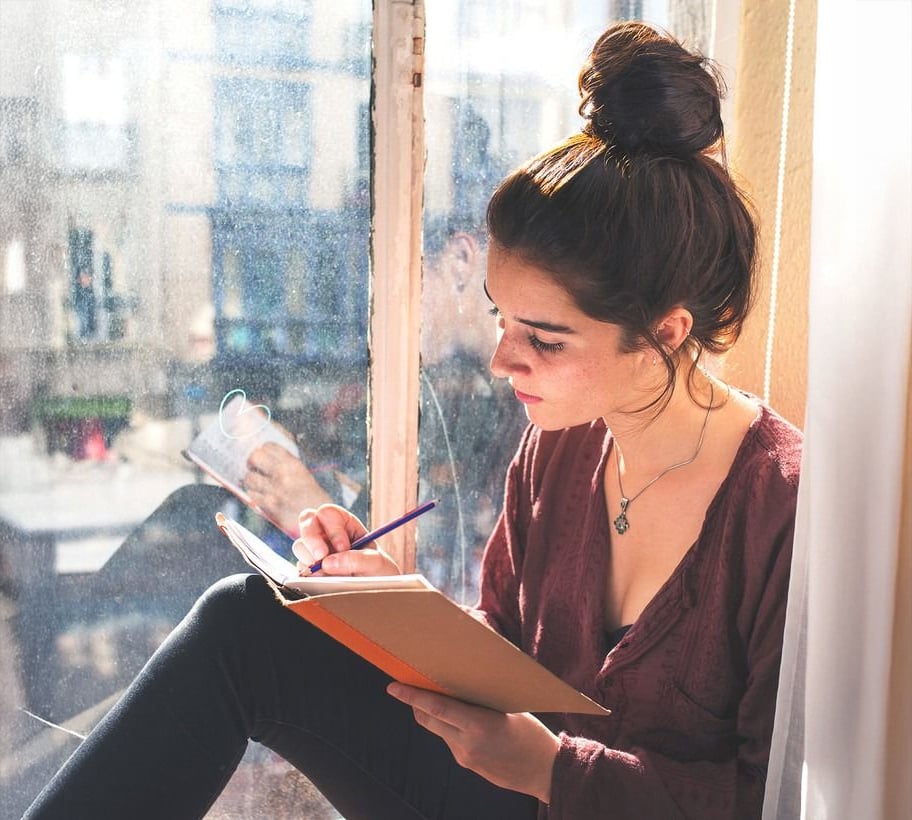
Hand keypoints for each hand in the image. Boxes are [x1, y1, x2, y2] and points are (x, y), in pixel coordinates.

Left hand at [244, 443, 332, 535]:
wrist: (321, 521)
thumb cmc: (314, 499)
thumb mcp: (304, 476)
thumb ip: (286, 466)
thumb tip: (265, 460)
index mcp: (294, 464)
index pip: (269, 446)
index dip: (263, 450)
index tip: (264, 457)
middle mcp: (283, 474)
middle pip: (255, 457)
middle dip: (252, 462)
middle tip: (254, 467)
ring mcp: (275, 489)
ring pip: (249, 477)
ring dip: (252, 481)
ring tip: (259, 485)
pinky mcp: (269, 505)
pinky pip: (252, 495)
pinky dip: (254, 496)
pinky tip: (262, 497)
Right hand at [293, 504, 400, 576]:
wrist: (376, 594)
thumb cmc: (378, 572)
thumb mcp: (376, 563)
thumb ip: (356, 560)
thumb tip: (327, 563)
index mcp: (345, 523)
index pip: (328, 513)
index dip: (333, 528)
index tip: (343, 547)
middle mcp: (327, 533)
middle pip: (307, 520)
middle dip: (312, 538)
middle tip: (321, 557)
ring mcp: (316, 550)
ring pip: (300, 545)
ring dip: (311, 560)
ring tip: (331, 574)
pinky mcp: (309, 569)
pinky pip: (299, 568)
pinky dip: (309, 575)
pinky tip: (326, 581)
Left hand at [387, 683, 558, 803]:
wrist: (546, 772)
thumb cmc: (532, 734)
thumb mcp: (508, 709)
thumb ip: (480, 700)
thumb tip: (459, 682)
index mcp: (479, 725)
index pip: (436, 707)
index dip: (412, 696)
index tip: (393, 686)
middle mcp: (466, 743)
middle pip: (427, 719)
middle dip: (416, 702)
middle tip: (411, 683)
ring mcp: (465, 757)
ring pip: (437, 730)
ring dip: (434, 714)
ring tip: (443, 696)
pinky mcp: (467, 764)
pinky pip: (450, 740)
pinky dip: (449, 726)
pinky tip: (463, 719)